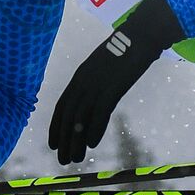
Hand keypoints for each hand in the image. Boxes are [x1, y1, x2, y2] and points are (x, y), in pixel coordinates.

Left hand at [49, 0, 183, 163]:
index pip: (62, 105)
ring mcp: (97, 84)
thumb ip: (98, 81)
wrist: (142, 34)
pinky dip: (94, 129)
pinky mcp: (112, 87)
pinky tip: (91, 144)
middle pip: (68, 115)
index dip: (56, 126)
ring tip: (75, 159)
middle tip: (62, 160)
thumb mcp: (105, 65)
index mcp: (80, 75)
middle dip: (64, 139)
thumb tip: (97, 98)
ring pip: (80, 118)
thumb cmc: (127, 48)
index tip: (53, 143)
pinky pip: (100, 112)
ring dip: (76, 141)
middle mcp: (83, 81)